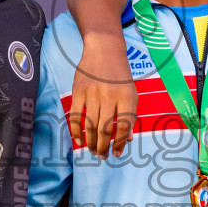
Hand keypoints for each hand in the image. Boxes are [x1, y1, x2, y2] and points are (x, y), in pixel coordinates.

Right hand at [69, 32, 137, 158]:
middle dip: (103, 147)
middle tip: (102, 156)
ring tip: (93, 150)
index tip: (116, 154)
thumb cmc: (120, 76)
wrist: (104, 50)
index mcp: (127, 97)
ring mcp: (93, 93)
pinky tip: (78, 140)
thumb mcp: (131, 93)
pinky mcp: (79, 91)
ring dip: (91, 142)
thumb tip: (127, 140)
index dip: (119, 144)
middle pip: (105, 129)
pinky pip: (76, 116)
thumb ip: (130, 116)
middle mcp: (110, 96)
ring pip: (90, 125)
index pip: (124, 126)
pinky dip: (76, 131)